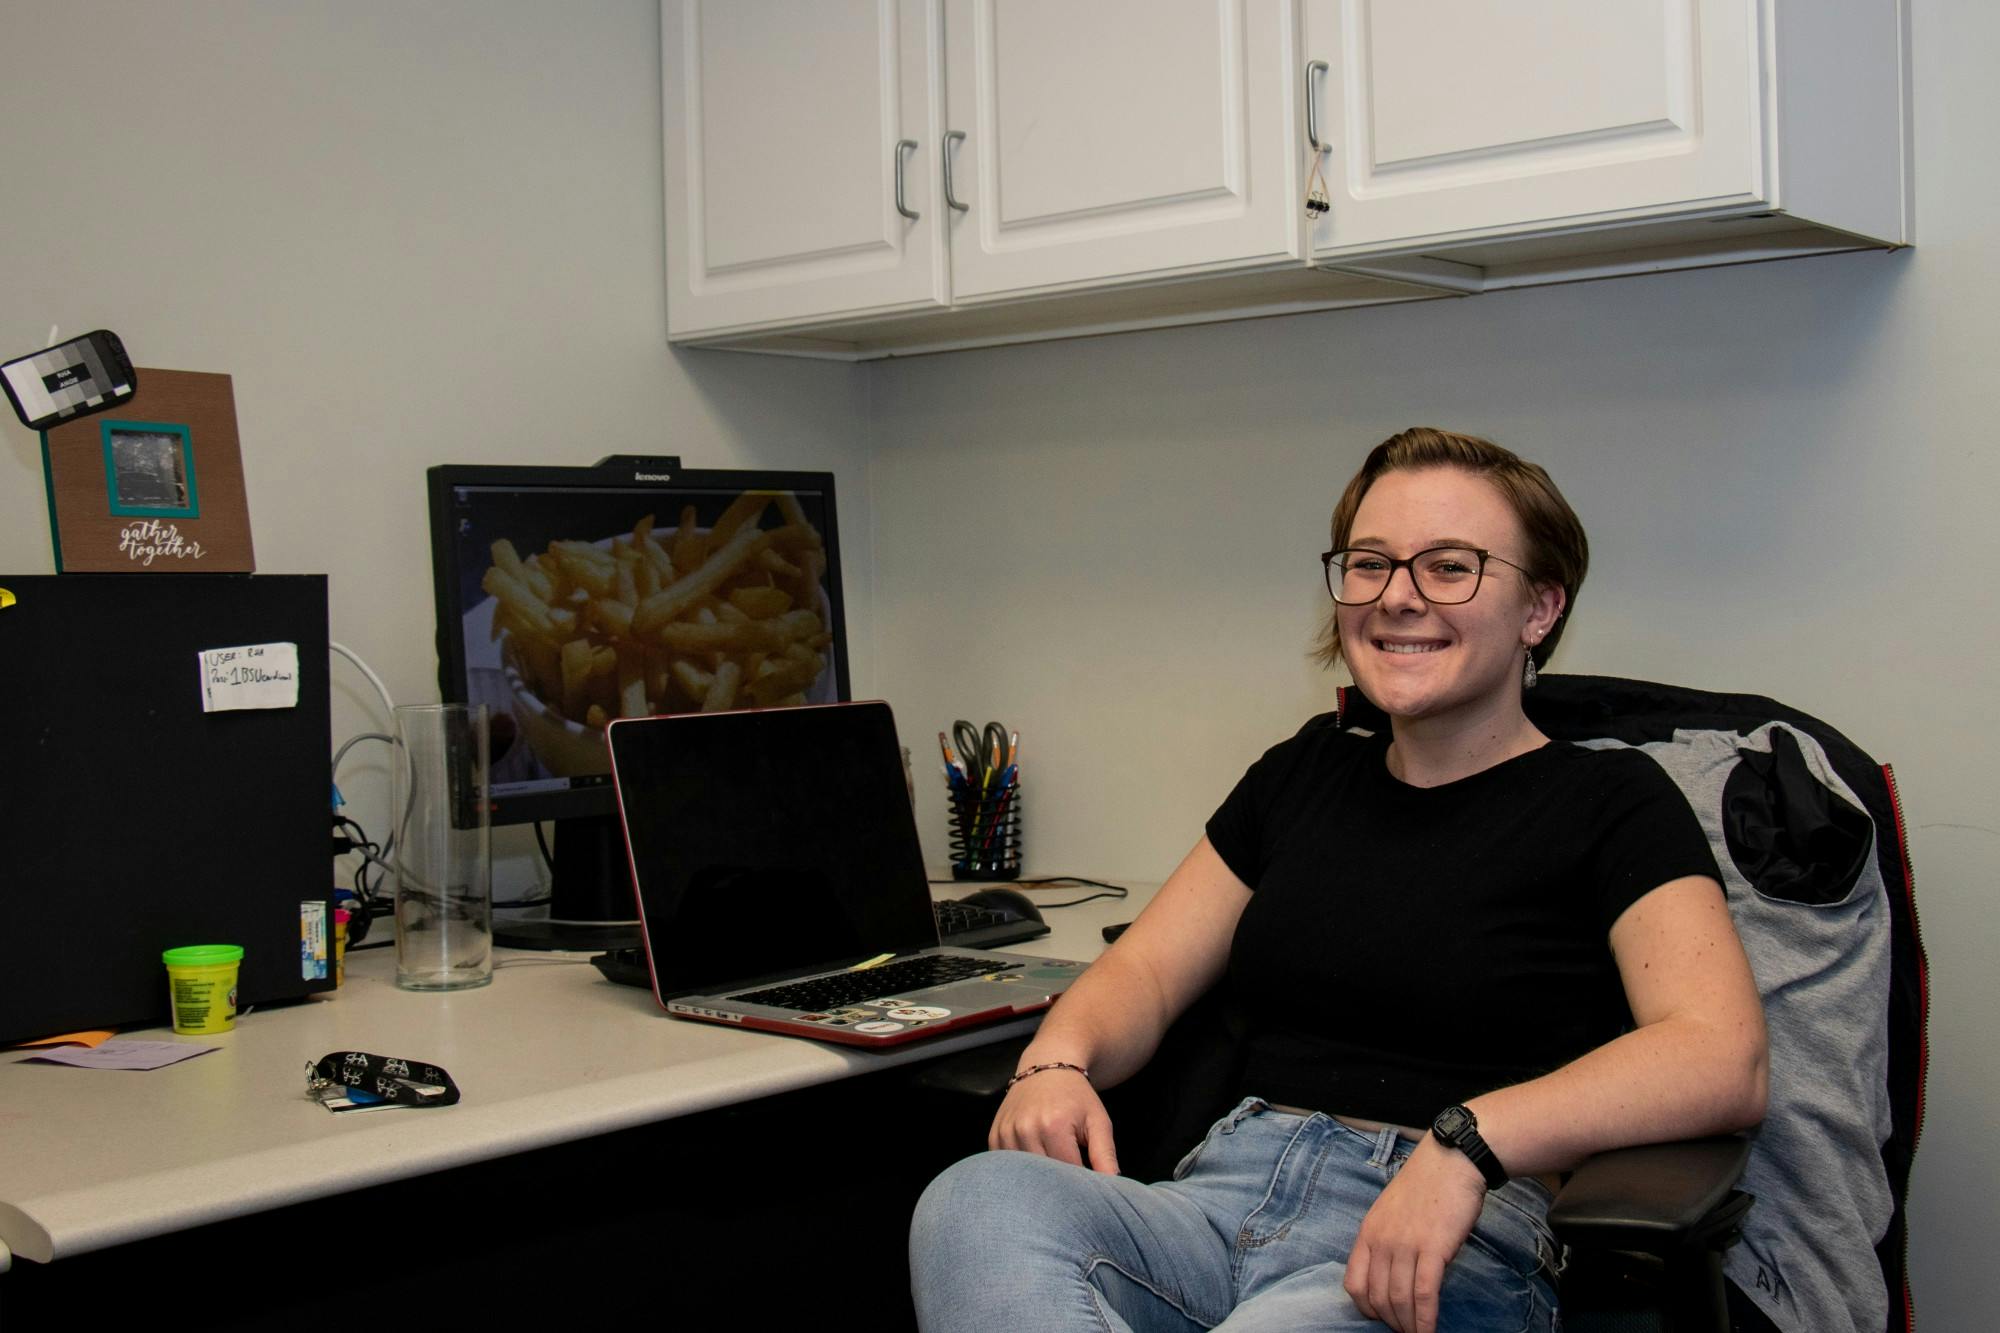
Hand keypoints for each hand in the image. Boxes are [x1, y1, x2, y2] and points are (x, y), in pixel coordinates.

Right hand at [988, 1066, 1119, 1173]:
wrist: (1046, 1067)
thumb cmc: (1076, 1097)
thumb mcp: (1098, 1121)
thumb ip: (1105, 1155)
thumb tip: (1113, 1185)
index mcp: (1054, 1125)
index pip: (1068, 1174)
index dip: (1080, 1181)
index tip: (1086, 1177)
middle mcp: (1026, 1129)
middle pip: (1045, 1178)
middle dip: (1059, 1182)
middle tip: (1069, 1169)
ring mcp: (1006, 1132)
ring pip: (1025, 1176)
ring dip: (1039, 1176)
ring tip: (1051, 1160)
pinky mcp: (995, 1136)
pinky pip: (1008, 1166)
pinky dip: (1020, 1169)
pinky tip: (1033, 1156)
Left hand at [1345, 1136, 1486, 1332]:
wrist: (1451, 1162)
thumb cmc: (1426, 1188)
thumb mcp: (1391, 1213)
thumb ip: (1386, 1242)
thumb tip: (1391, 1278)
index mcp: (1368, 1233)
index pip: (1354, 1284)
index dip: (1366, 1309)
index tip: (1382, 1318)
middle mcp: (1381, 1241)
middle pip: (1377, 1298)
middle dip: (1392, 1322)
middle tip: (1405, 1331)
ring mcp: (1405, 1245)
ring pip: (1400, 1300)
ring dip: (1409, 1325)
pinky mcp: (1432, 1248)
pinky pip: (1424, 1294)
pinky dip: (1426, 1319)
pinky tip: (1430, 1331)